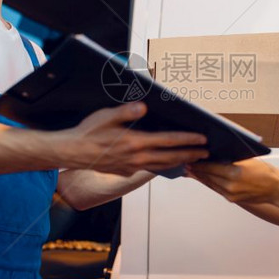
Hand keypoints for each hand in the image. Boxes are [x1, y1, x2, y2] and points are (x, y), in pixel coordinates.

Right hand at [57, 103, 208, 174]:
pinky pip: (150, 169)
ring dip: (180, 162)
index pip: (168, 141)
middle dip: (191, 154)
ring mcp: (132, 166)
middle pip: (171, 156)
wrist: (71, 152)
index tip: (203, 139)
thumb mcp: (106, 116)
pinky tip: (168, 164)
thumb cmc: (88, 131)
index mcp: (136, 142)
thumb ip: (126, 111)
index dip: (188, 140)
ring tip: (194, 160)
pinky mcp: (125, 171)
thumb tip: (143, 106)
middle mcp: (137, 157)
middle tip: (207, 152)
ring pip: (162, 165)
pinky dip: (164, 166)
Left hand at [187, 158, 278, 203]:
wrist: (276, 189)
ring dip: (201, 177)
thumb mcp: (248, 160)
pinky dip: (210, 183)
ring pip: (211, 184)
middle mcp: (231, 185)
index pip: (211, 167)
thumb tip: (215, 155)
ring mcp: (231, 194)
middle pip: (208, 176)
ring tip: (192, 171)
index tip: (191, 159)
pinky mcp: (232, 199)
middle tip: (187, 164)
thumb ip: (231, 158)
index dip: (199, 164)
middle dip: (197, 170)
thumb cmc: (265, 172)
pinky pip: (217, 189)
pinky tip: (204, 178)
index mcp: (235, 173)